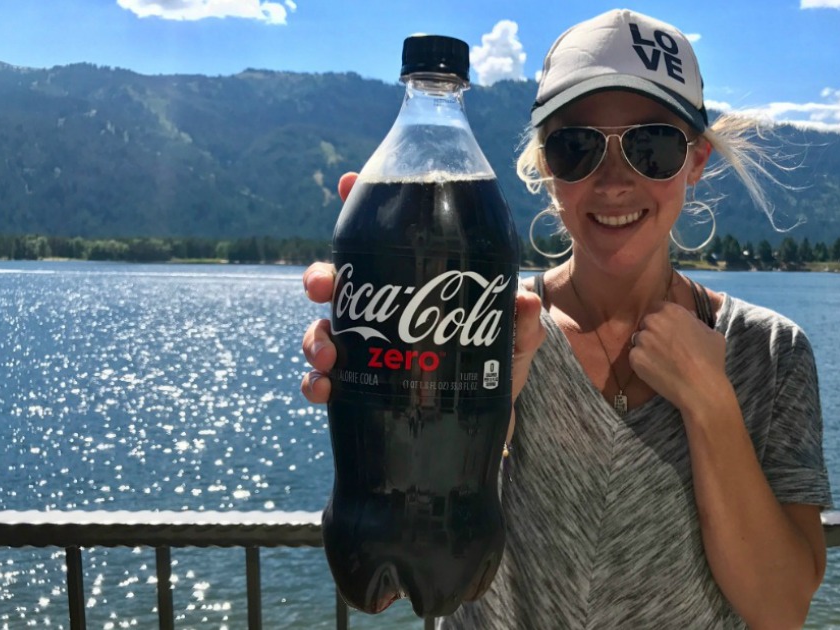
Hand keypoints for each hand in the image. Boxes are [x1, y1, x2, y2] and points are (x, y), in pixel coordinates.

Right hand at [301, 172, 546, 404]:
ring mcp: (365, 349)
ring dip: (314, 337)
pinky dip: (316, 383)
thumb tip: (525, 300)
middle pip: (336, 281)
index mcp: (411, 284)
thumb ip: (522, 322)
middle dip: (320, 277)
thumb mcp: (514, 340)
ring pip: (321, 330)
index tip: (347, 183)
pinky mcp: (359, 388)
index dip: (359, 205)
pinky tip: (325, 388)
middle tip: (323, 286)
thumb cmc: (497, 368)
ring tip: (328, 354)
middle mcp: (381, 312)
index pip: (379, 239)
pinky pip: (324, 381)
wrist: (485, 423)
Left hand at [629, 302, 728, 415]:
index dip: (662, 318)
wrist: (700, 388)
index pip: (657, 307)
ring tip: (660, 361)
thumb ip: (696, 321)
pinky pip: (635, 356)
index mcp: (672, 311)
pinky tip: (656, 371)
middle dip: (653, 332)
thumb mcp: (711, 333)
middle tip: (664, 347)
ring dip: (646, 347)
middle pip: (646, 323)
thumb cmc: (710, 360)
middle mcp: (654, 321)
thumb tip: (689, 316)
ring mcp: (642, 340)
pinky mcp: (635, 358)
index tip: (666, 329)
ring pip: (638, 340)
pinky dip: (642, 362)